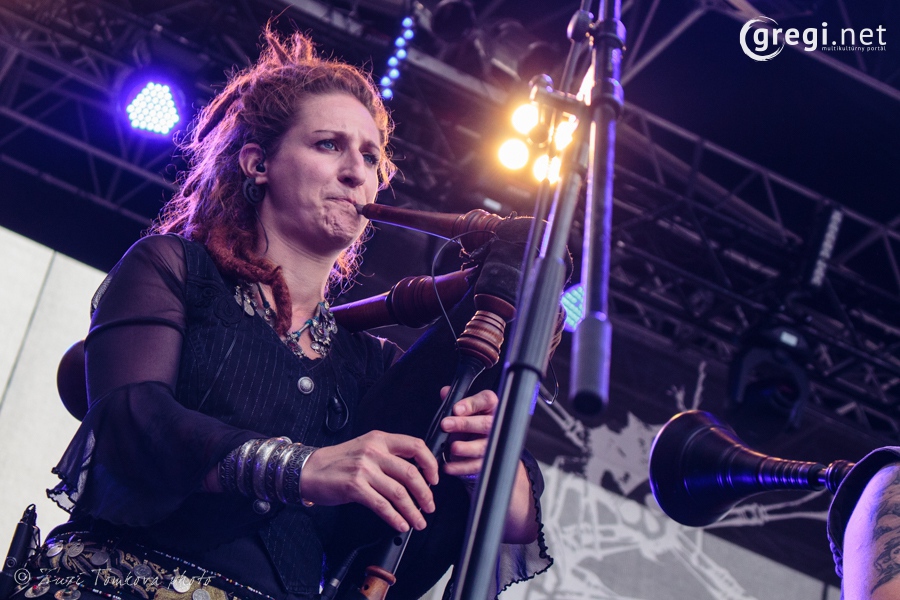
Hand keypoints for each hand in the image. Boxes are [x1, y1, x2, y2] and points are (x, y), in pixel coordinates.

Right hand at [299, 431, 438, 532]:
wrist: (309, 470)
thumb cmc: (338, 461)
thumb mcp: (366, 447)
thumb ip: (389, 455)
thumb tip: (417, 474)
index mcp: (380, 439)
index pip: (416, 445)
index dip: (430, 463)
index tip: (434, 479)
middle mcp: (374, 451)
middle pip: (411, 473)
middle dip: (425, 494)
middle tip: (430, 506)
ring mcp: (364, 469)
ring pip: (399, 492)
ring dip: (413, 511)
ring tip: (418, 521)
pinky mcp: (354, 487)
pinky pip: (382, 505)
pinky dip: (395, 518)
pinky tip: (400, 524)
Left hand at [439, 387, 497, 478]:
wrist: (486, 448)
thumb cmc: (474, 423)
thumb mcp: (466, 410)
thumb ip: (456, 400)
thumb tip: (445, 392)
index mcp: (490, 407)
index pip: (487, 400)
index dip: (472, 404)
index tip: (455, 409)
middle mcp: (496, 425)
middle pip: (486, 424)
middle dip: (465, 424)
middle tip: (446, 425)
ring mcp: (494, 445)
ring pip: (483, 446)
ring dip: (467, 447)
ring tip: (453, 448)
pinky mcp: (488, 462)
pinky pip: (476, 466)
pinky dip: (461, 467)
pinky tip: (449, 466)